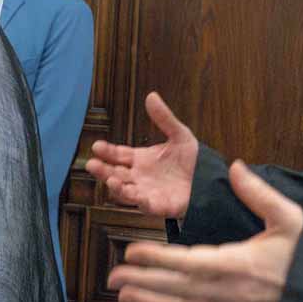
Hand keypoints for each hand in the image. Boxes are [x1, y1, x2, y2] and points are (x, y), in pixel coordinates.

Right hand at [86, 92, 198, 218]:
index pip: (118, 155)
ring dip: (116, 187)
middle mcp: (140, 177)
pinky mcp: (159, 206)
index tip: (96, 146)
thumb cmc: (192, 160)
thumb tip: (151, 95)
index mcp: (141, 160)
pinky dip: (139, 201)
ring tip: (110, 179)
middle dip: (102, 170)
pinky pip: (146, 205)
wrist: (210, 180)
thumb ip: (164, 118)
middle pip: (115, 174)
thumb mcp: (179, 134)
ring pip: (125, 192)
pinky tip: (135, 194)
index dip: (107, 152)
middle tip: (91, 164)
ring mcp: (147, 192)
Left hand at [106, 161, 302, 301]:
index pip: (189, 261)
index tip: (132, 250)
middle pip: (178, 288)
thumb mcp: (289, 220)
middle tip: (114, 275)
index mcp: (239, 264)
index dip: (158, 258)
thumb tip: (236, 167)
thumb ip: (258, 194)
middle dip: (144, 281)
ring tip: (122, 294)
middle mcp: (229, 292)